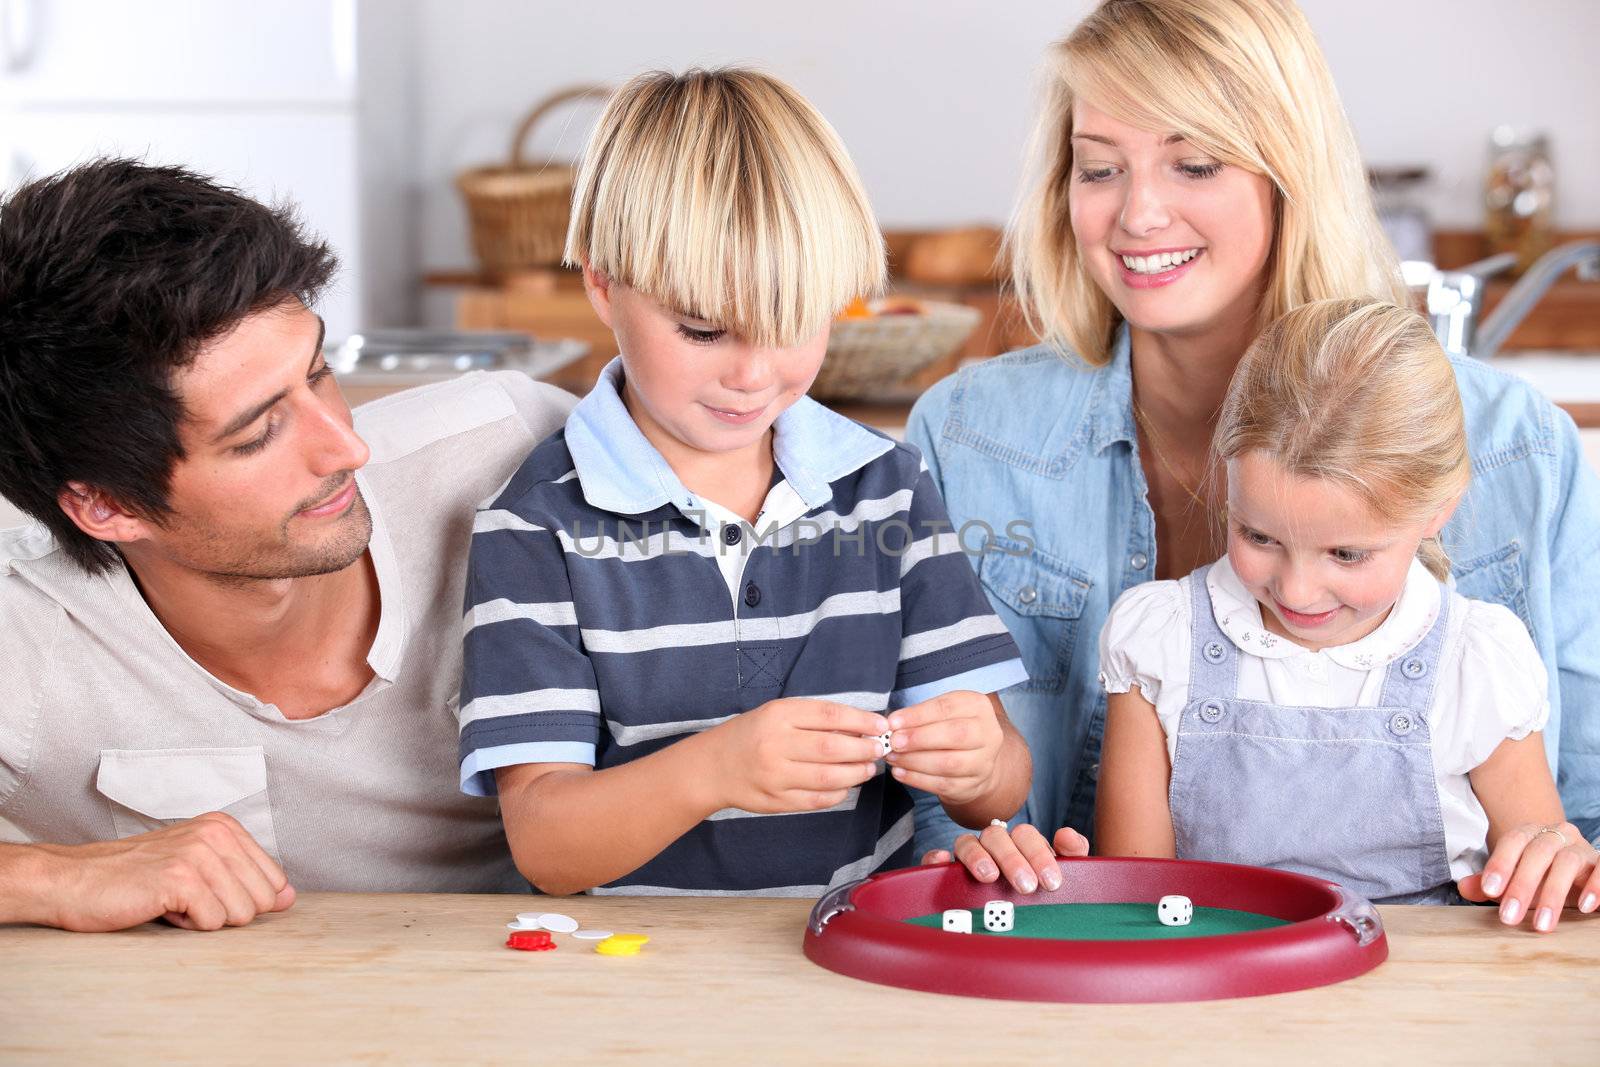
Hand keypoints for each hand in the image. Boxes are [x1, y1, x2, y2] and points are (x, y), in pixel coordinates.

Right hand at [33, 812, 294, 931]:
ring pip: (241, 914)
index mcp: (224, 826)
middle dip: (225, 912)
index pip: (273, 881)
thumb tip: (290, 898)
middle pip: (262, 900)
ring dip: (203, 919)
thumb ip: (245, 879)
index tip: (201, 890)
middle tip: (184, 898)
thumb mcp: (196, 869)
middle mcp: (216, 833)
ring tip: (170, 901)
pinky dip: (186, 926)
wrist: (71, 881)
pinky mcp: (181, 878)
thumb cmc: (132, 878)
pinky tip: (159, 908)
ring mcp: (200, 853)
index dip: (238, 899)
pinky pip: (212, 923)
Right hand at [706, 698, 887, 814]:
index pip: (829, 715)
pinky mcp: (775, 801)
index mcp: (778, 715)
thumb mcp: (778, 713)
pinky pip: (816, 800)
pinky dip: (838, 794)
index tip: (882, 726)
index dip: (861, 721)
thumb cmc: (753, 734)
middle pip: (832, 748)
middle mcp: (775, 744)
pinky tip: (846, 786)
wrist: (714, 766)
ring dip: (856, 773)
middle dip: (863, 750)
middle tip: (879, 749)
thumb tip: (861, 727)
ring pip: (827, 777)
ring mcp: (774, 775)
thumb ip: (815, 719)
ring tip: (868, 768)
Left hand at [883, 691, 1005, 806]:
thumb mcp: (942, 713)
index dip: (917, 715)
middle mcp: (987, 733)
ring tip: (892, 757)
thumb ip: (920, 716)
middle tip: (893, 741)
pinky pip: (943, 784)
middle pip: (954, 735)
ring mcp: (983, 762)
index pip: (946, 708)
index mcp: (978, 707)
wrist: (976, 761)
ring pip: (948, 763)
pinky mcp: (973, 785)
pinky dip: (917, 779)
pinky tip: (900, 773)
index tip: (892, 722)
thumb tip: (892, 724)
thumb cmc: (951, 730)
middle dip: (918, 738)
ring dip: (914, 761)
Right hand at [921, 822, 1089, 894]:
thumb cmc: (1039, 897)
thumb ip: (1072, 857)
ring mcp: (968, 859)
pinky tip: (943, 862)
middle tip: (1026, 887)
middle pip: (998, 836)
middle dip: (1013, 859)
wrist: (1015, 927)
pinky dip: (937, 857)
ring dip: (978, 856)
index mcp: (1020, 845)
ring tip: (989, 877)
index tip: (1051, 882)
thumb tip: (1069, 837)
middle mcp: (993, 848)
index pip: (1026, 836)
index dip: (1039, 855)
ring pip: (967, 842)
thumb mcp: (1059, 878)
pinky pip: (935, 858)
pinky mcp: (946, 874)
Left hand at [1457, 821, 1598, 931]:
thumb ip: (1492, 884)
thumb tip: (1463, 888)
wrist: (1582, 874)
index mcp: (1531, 834)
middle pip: (1537, 853)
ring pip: (1567, 863)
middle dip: (1521, 886)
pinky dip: (1595, 886)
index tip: (1489, 891)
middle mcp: (1557, 835)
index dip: (1500, 864)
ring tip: (1542, 925)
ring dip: (1553, 895)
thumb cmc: (1543, 878)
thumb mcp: (1517, 881)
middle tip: (1509, 918)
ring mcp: (1582, 848)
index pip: (1513, 842)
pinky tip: (1586, 907)